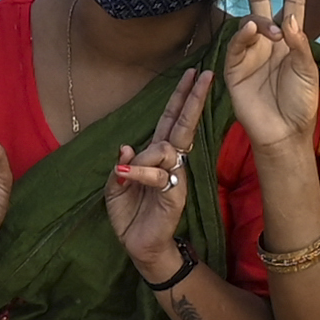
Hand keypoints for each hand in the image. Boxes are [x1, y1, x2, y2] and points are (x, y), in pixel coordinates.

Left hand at [104, 77, 210, 282]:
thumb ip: (121, 164)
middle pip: (183, 124)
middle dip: (193, 99)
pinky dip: (140, 173)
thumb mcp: (114, 185)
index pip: (171, 119)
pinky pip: (158, 174)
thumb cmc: (130, 214)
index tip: (192, 73)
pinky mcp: (175, 194)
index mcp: (156, 155)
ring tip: (126, 174)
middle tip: (204, 75)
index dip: (180, 97)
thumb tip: (127, 146)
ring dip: (144, 156)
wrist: (139, 245)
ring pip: (165, 148)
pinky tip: (126, 177)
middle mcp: (170, 162)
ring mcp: (175, 177)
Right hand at [221, 0, 319, 153]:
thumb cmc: (300, 103)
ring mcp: (251, 52)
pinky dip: (243, 35)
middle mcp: (269, 41)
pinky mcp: (235, 68)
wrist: (283, 132)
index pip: (292, 4)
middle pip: (261, 1)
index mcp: (290, 40)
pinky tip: (251, 30)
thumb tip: (289, 19)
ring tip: (268, 29)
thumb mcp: (308, 72)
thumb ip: (299, 45)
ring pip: (249, 20)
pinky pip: (237, 46)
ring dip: (258, 18)